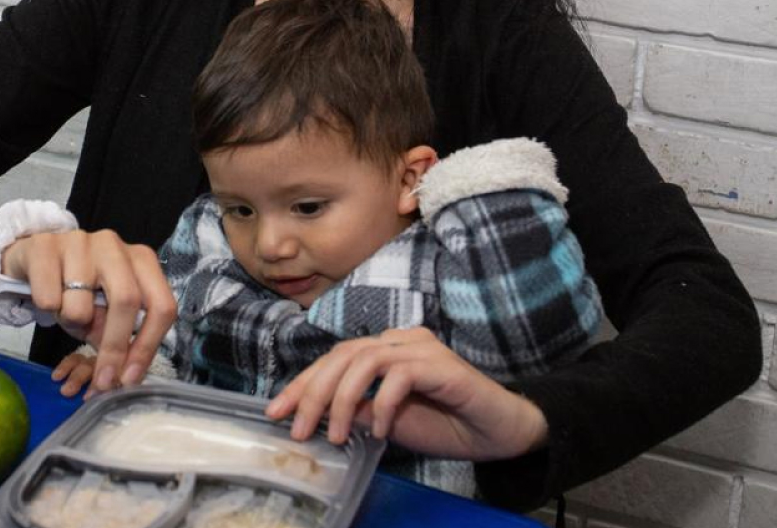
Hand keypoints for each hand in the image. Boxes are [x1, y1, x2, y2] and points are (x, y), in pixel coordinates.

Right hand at [1, 229, 176, 394]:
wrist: (32, 258)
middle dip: (114, 347)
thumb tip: (122, 380)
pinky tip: (46, 296)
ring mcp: (80, 241)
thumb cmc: (76, 289)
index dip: (148, 346)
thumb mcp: (104, 314)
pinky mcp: (44, 247)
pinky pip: (48, 298)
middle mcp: (114, 246)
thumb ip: (120, 340)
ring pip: (80, 306)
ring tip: (65, 311)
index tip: (130, 378)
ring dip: (71, 323)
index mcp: (141, 260)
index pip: (161, 305)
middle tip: (102, 379)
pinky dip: (47, 309)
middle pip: (126, 301)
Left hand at [265, 327, 548, 459]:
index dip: (302, 383)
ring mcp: (421, 348)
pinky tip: (380, 431)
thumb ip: (358, 413)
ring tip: (336, 435)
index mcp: (385, 350)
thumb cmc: (447, 425)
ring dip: (342, 399)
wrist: (499, 433)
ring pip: (364, 359)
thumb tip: (320, 414)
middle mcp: (400, 341)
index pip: (334, 359)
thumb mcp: (389, 424)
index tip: (276, 411)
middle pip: (342, 355)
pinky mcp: (440, 364)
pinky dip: (382, 404)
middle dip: (313, 392)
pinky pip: (399, 376)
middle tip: (298, 428)